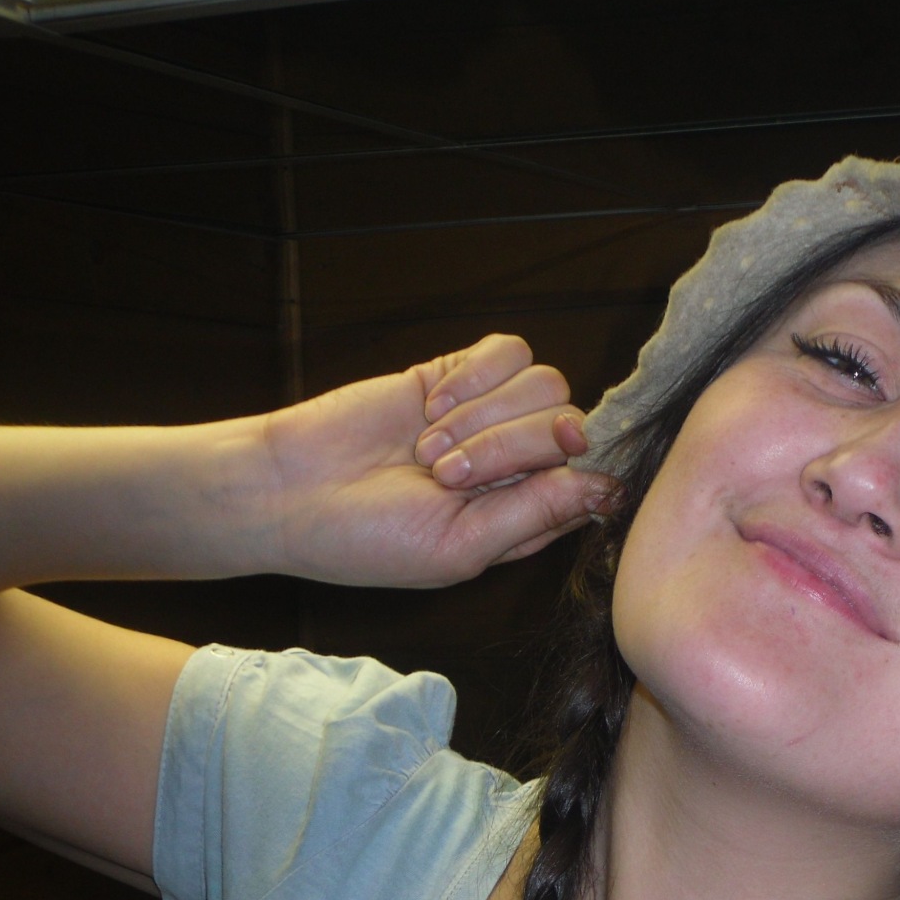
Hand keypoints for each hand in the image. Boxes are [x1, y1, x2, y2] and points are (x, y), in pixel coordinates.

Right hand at [255, 335, 613, 586]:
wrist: (289, 490)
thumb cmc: (368, 539)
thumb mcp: (460, 547)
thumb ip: (537, 513)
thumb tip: (609, 488)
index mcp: (527, 517)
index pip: (592, 479)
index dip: (574, 471)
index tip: (532, 474)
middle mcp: (518, 466)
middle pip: (568, 426)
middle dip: (507, 449)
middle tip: (443, 474)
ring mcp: (490, 417)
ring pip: (545, 385)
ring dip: (484, 416)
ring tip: (428, 447)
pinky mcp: (457, 375)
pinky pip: (507, 352)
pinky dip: (474, 376)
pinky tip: (430, 406)